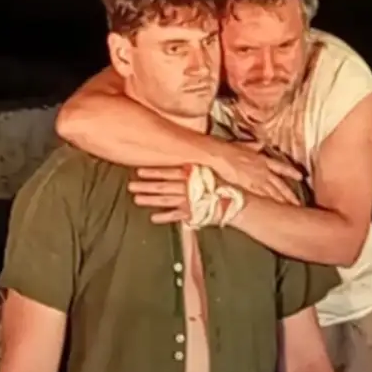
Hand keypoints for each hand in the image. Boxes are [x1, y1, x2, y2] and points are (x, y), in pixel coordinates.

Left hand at [128, 165, 246, 226]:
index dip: (153, 171)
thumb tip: (197, 153)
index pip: (169, 171)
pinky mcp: (194, 213)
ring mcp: (189, 201)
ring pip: (166, 200)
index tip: (139, 170)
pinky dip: (165, 217)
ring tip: (137, 199)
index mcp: (193, 174)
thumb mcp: (217, 167)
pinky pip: (177, 216)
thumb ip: (203, 161)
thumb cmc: (229, 182)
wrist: (240, 200)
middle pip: (163, 186)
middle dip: (146, 186)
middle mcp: (188, 187)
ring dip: (150, 200)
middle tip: (131, 186)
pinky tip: (153, 218)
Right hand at [211, 141, 303, 205]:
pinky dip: (269, 202)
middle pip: (280, 184)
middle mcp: (263, 170)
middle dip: (290, 194)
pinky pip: (262, 196)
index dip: (292, 172)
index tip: (301, 176)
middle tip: (298, 203)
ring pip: (273, 192)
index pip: (281, 167)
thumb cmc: (229, 149)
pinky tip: (275, 208)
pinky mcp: (249, 186)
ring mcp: (257, 179)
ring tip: (290, 208)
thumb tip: (260, 144)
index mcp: (263, 160)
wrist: (220, 155)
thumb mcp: (245, 145)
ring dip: (282, 200)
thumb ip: (254, 146)